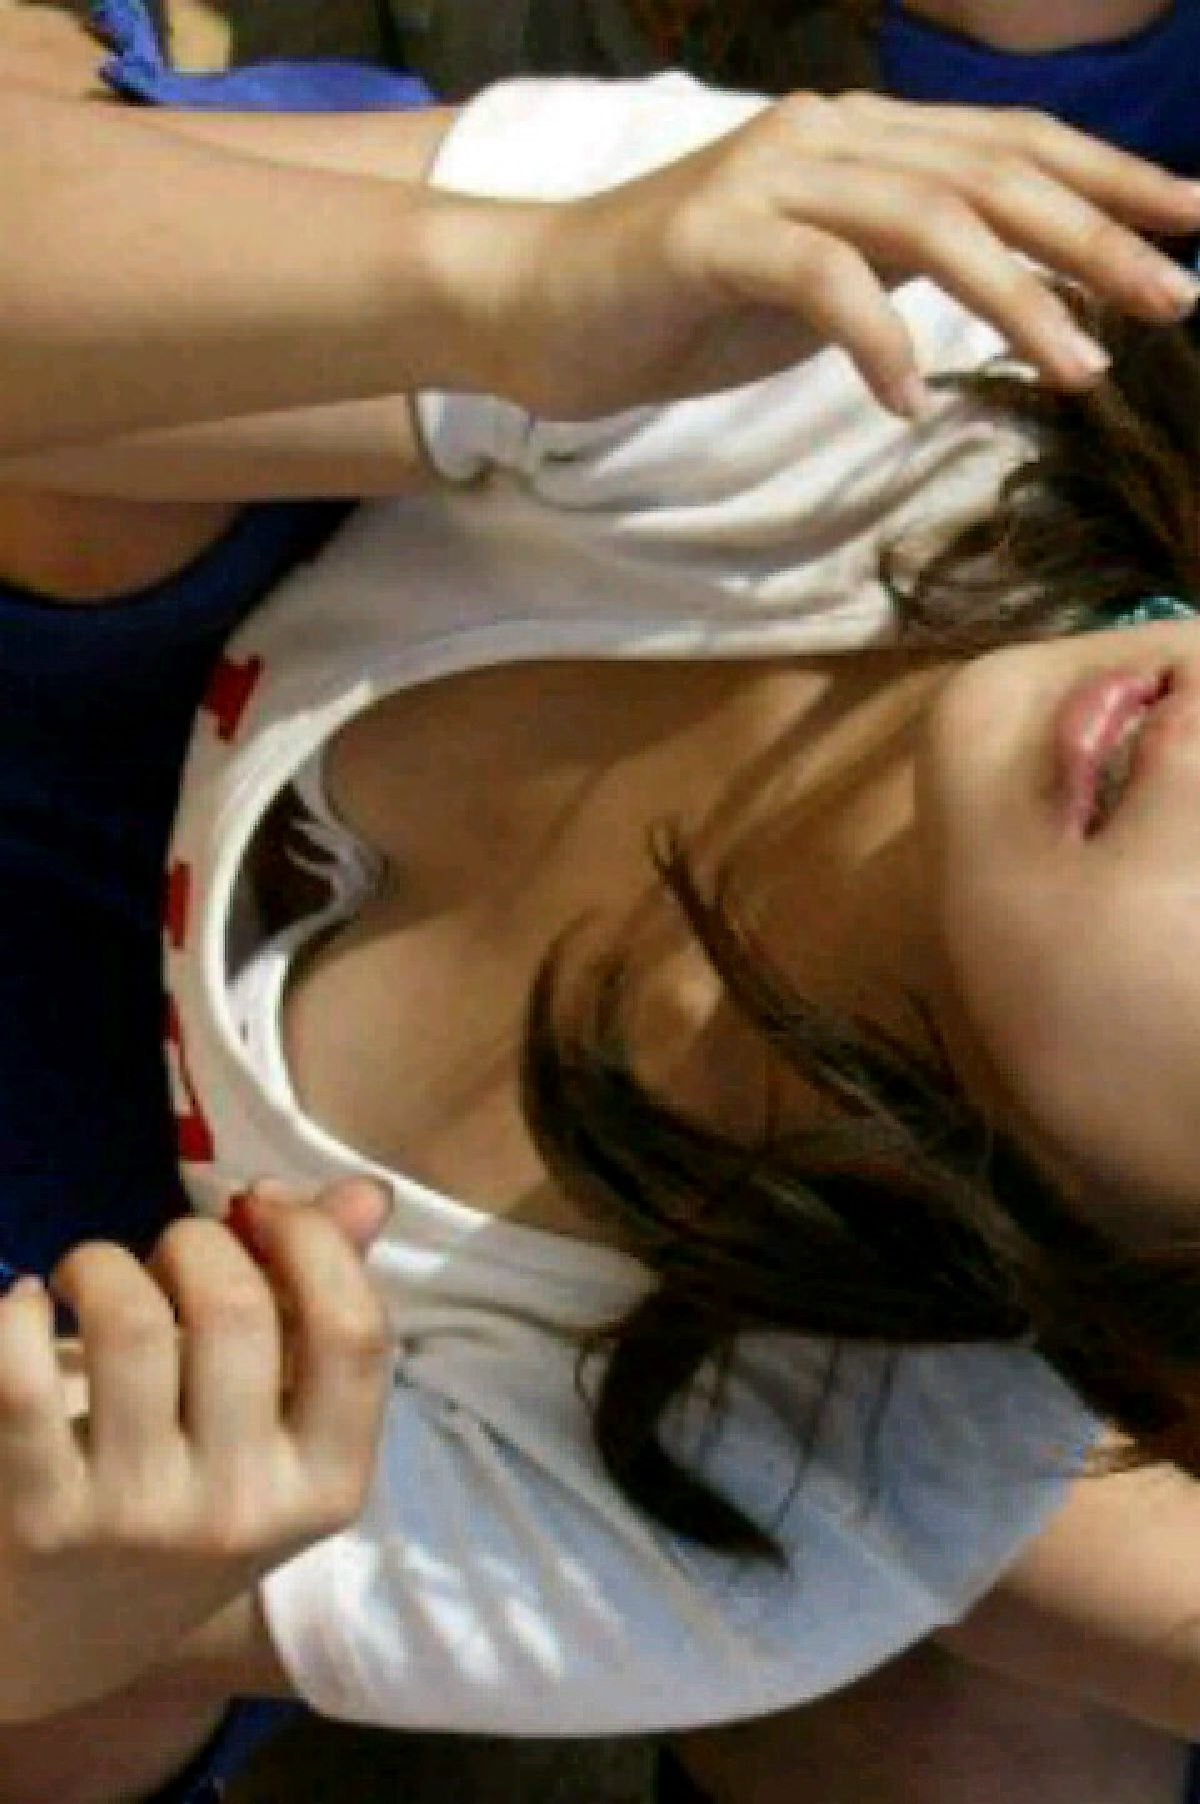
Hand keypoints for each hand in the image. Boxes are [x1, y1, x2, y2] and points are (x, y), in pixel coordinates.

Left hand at [0, 1177, 391, 1723]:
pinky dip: (18, 1313)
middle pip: (236, 1308)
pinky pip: (23, 1375)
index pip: (355, 1332)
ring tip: (87, 1277)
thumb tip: (366, 1192)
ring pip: (132, 1323)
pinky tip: (25, 1310)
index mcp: (328, 1485)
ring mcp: (141, 1523)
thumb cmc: (192, 1484)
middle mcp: (244, 1514)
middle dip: (194, 1242)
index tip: (264, 1210)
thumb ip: (323, 1301)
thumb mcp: (278, 1420)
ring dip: (102, 1263)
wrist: (69, 1633)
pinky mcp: (42, 1522)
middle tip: (165, 1259)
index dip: (313, 1241)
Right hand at [485, 91, 1199, 416]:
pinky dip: (876, 338)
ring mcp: (767, 177)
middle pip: (990, 173)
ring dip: (1014, 297)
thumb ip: (899, 265)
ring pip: (924, 220)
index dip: (1108, 182)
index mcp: (859, 141)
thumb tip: (1005, 283)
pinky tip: (908, 400)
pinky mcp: (710, 235)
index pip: (1008, 148)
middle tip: (1174, 300)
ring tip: (1075, 370)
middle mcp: (826, 137)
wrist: (535, 304)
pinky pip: (820, 279)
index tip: (1191, 224)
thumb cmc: (675, 303)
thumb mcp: (816, 282)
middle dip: (1095, 237)